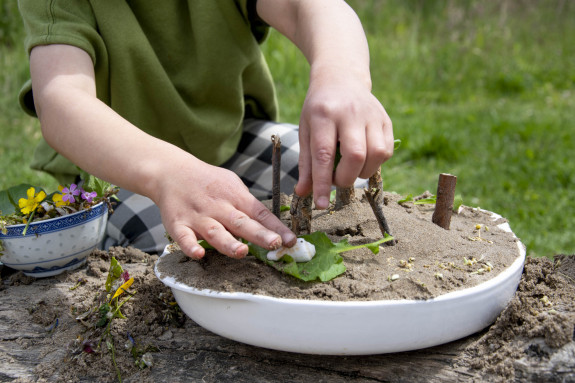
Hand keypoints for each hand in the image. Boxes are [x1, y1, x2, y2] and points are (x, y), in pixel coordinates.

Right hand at [154, 157, 296, 258]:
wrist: (172, 172)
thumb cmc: (208, 182)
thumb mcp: (233, 185)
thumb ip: (248, 206)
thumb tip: (270, 226)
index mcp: (235, 197)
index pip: (260, 213)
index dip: (276, 227)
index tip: (291, 240)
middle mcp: (219, 207)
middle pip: (241, 222)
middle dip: (259, 234)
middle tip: (275, 244)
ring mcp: (198, 216)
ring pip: (215, 232)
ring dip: (228, 243)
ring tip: (242, 252)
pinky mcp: (178, 224)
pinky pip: (183, 237)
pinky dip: (190, 246)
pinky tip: (198, 254)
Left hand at [295, 70, 393, 208]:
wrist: (341, 79)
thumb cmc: (318, 110)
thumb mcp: (306, 131)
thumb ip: (306, 164)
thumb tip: (303, 193)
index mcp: (323, 114)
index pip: (324, 155)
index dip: (323, 183)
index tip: (321, 204)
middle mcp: (349, 113)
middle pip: (355, 156)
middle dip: (346, 178)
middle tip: (337, 179)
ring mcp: (371, 115)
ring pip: (376, 155)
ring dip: (362, 172)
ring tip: (350, 168)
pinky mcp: (385, 119)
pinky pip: (386, 151)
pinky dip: (375, 163)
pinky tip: (363, 158)